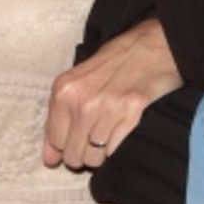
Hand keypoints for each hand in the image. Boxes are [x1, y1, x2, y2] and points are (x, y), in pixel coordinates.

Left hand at [44, 17, 181, 169]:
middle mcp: (82, 103)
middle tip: (93, 138)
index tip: (73, 144)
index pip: (55, 141)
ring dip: (100, 152)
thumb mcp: (79, 79)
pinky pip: (114, 151)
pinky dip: (116, 147)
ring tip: (108, 132)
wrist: (154, 45)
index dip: (63, 147)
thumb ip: (60, 117)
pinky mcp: (132, 116)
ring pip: (94, 158)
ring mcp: (107, 111)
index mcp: (64, 91)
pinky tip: (121, 130)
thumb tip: (50, 158)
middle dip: (82, 153)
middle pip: (73, 155)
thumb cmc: (115, 61)